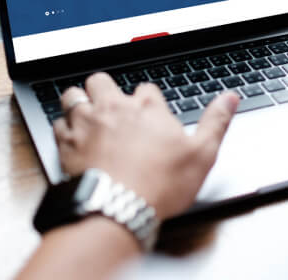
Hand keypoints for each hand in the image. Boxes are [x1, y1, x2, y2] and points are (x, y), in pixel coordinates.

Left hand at [54, 74, 238, 219]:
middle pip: (103, 80)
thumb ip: (216, 121)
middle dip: (106, 89)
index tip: (149, 111)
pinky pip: (58, 123)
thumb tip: (230, 98)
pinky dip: (63, 127)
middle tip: (111, 105)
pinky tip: (70, 137)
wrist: (118, 208)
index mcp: (147, 107)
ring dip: (79, 100)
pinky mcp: (68, 142)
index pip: (146, 88)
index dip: (147, 99)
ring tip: (86, 112)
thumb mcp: (202, 153)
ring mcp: (88, 122)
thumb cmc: (160, 183)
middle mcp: (115, 107)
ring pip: (74, 94)